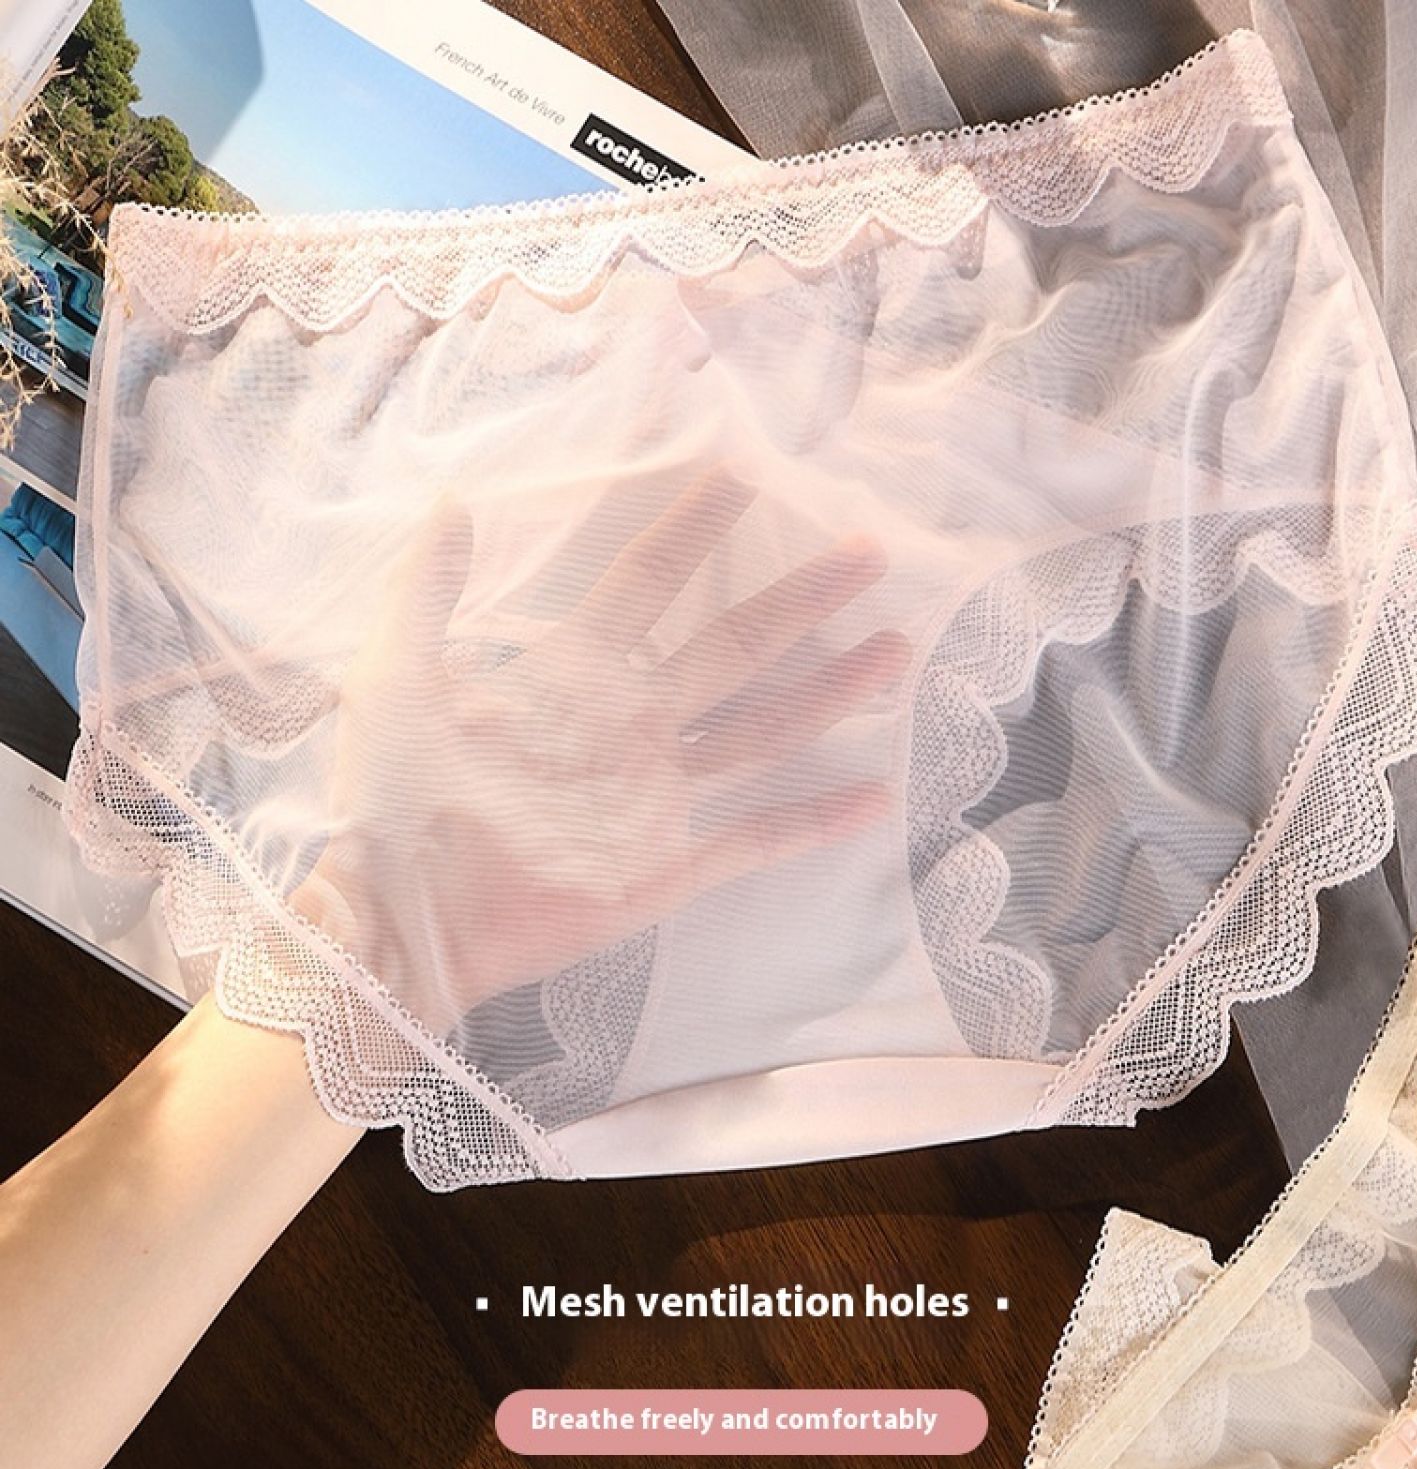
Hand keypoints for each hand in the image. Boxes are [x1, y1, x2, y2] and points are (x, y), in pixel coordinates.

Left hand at [301, 474, 908, 1025]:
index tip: (742, 476)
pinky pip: (753, 842)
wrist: (400, 915)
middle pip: (733, 648)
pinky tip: (874, 796)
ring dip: (829, 693)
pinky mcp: (666, 869)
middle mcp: (631, 725)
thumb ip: (426, 590)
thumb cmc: (392, 797)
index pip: (647, 585)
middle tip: (865, 550)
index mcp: (574, 675)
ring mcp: (656, 798)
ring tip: (895, 650)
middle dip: (799, 600)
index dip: (691, 530)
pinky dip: (812, 822)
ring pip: (762, 733)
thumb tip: (453, 497)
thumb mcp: (395, 677)